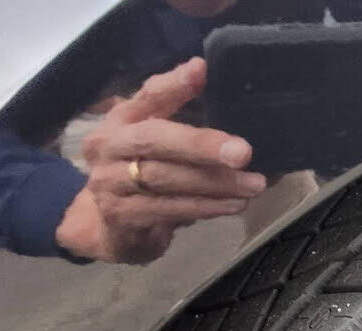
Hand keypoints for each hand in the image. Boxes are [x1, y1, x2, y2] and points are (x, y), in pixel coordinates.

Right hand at [56, 57, 264, 263]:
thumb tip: (251, 118)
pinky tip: (233, 204)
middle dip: (202, 145)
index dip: (173, 85)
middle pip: (155, 138)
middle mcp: (108, 145)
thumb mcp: (164, 146)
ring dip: (215, 183)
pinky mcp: (120, 216)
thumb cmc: (146, 176)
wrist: (112, 229)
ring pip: (166, 178)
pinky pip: (168, 209)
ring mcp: (109, 182)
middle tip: (243, 152)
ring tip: (253, 185)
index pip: (147, 95)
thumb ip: (194, 126)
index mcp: (122, 118)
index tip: (201, 71)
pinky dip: (205, 207)